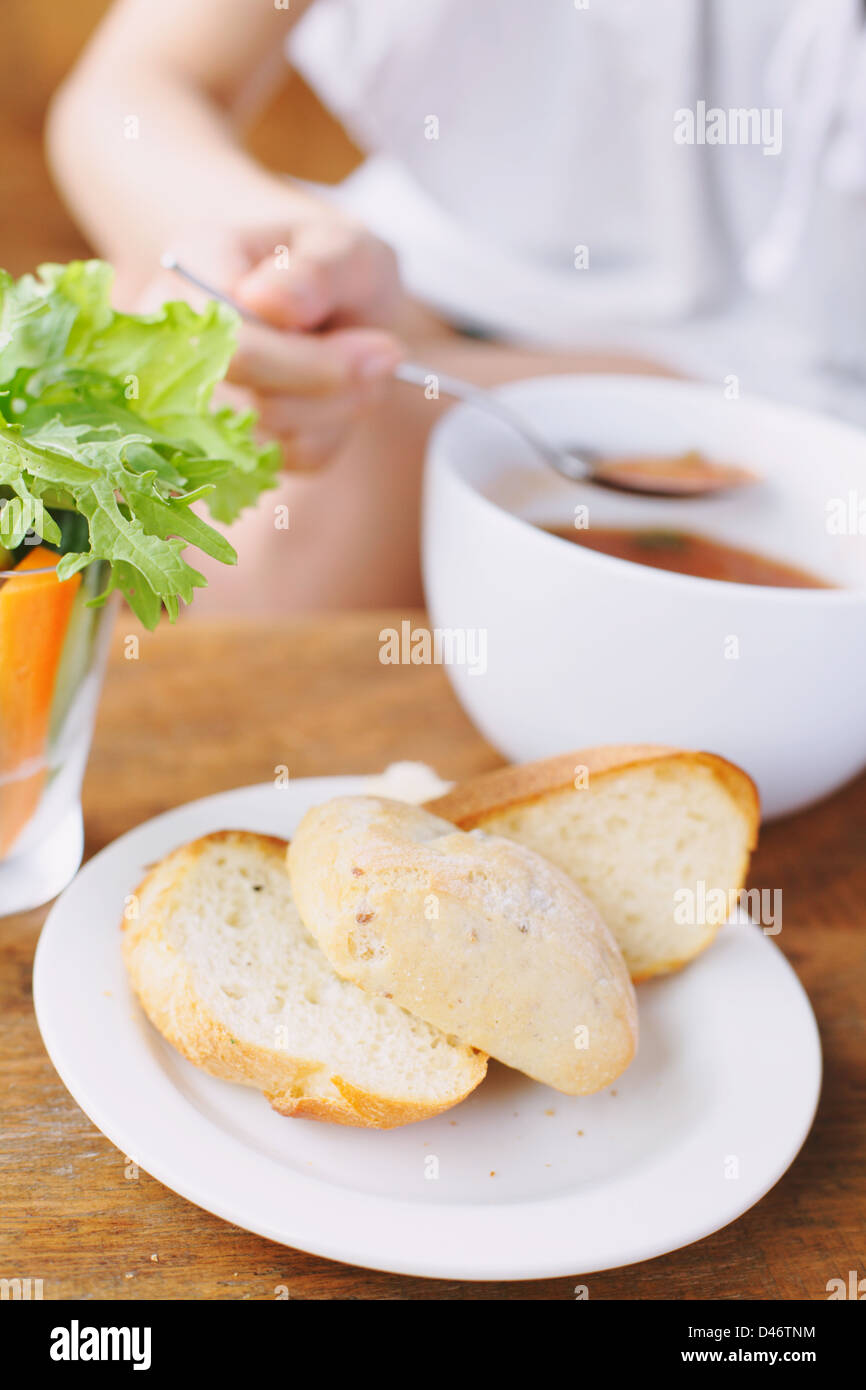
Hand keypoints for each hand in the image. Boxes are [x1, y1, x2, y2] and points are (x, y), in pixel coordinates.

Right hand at [136, 208, 405, 468]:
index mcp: (193, 268)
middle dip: (331, 385)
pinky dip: (332, 430)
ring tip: (363, 363)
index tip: (382, 347)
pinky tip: (337, 394)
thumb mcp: (346, 248)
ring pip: (275, 436)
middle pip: (252, 400)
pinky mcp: (231, 441)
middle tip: (388, 355)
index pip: (236, 344)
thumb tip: (267, 302)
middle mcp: (177, 338)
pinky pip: (292, 458)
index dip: (311, 361)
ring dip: (339, 406)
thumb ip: (317, 270)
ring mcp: (195, 396)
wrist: (334, 302)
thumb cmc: (334, 268)